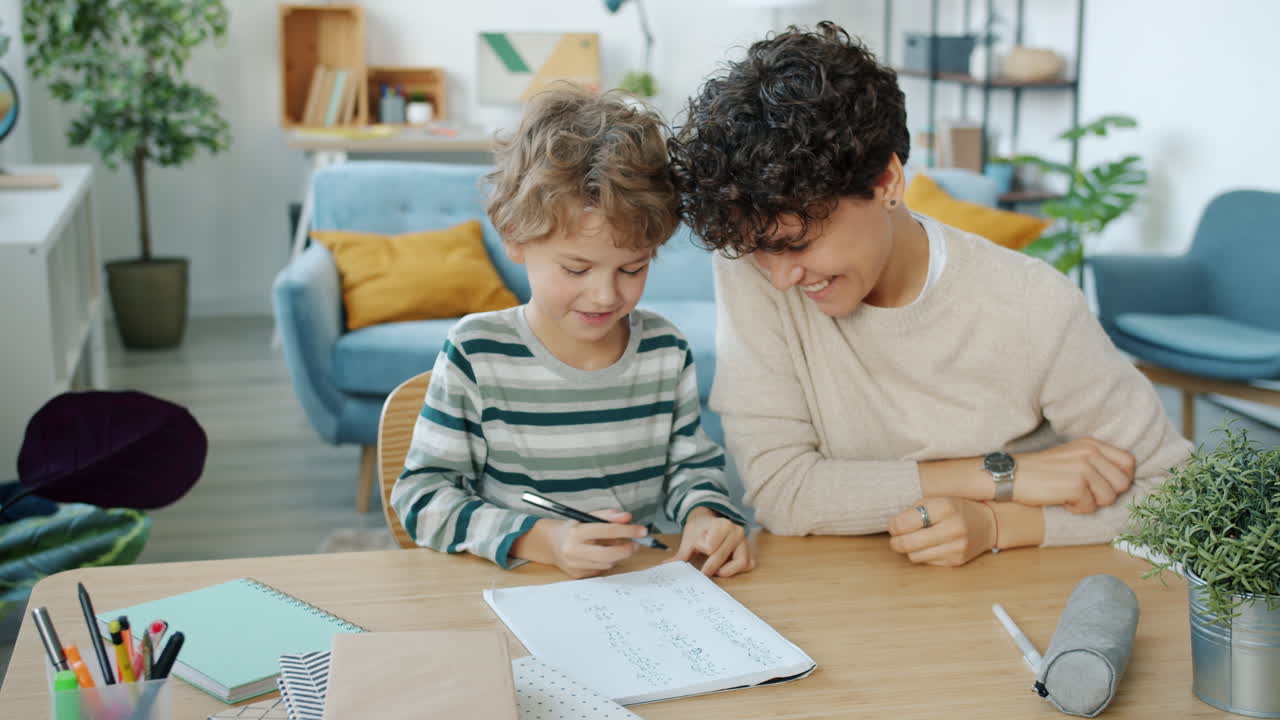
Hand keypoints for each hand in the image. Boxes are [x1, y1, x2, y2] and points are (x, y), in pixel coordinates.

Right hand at [523, 510, 648, 578]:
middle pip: (607, 554)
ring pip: (606, 564)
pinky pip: (599, 571)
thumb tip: (628, 518)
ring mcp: (574, 565)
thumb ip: (608, 516)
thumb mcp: (587, 517)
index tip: (641, 530)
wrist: (549, 544)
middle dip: (625, 550)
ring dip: (617, 556)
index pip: (606, 530)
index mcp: (577, 532)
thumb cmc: (572, 528)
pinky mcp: (576, 575)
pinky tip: (601, 555)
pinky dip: (605, 563)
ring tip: (617, 547)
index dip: (627, 531)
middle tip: (635, 545)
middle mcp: (574, 550)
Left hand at [668, 507, 753, 576]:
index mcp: (721, 524)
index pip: (710, 546)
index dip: (701, 550)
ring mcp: (744, 541)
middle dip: (710, 567)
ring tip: (717, 571)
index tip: (697, 549)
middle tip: (702, 575)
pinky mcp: (749, 551)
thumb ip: (681, 554)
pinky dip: (738, 570)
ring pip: (741, 562)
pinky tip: (726, 569)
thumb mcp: (689, 539)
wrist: (708, 521)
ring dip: (727, 570)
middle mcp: (736, 531)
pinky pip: (748, 564)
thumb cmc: (699, 530)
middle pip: (722, 556)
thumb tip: (667, 565)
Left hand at [887, 497, 995, 566]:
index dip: (893, 526)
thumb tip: (893, 526)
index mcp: (945, 507)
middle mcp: (952, 528)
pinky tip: (929, 545)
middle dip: (895, 542)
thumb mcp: (937, 499)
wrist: (987, 524)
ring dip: (909, 549)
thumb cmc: (956, 509)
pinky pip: (927, 562)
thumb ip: (915, 510)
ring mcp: (956, 547)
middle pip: (908, 543)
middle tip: (895, 538)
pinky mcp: (956, 561)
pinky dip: (923, 554)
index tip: (893, 525)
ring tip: (912, 540)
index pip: (905, 523)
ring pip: (915, 556)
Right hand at [1013, 438, 1135, 512]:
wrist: (1011, 474)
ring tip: (1070, 496)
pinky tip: (1062, 500)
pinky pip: (1090, 507)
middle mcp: (1090, 453)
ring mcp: (1083, 469)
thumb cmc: (1040, 470)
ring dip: (1090, 503)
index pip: (1128, 462)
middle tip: (1085, 494)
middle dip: (1106, 494)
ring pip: (1109, 498)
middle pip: (1122, 483)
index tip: (1105, 486)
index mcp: (1091, 444)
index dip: (1121, 478)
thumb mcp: (1072, 456)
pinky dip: (1076, 509)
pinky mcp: (1076, 486)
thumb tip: (1122, 481)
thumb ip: (1096, 462)